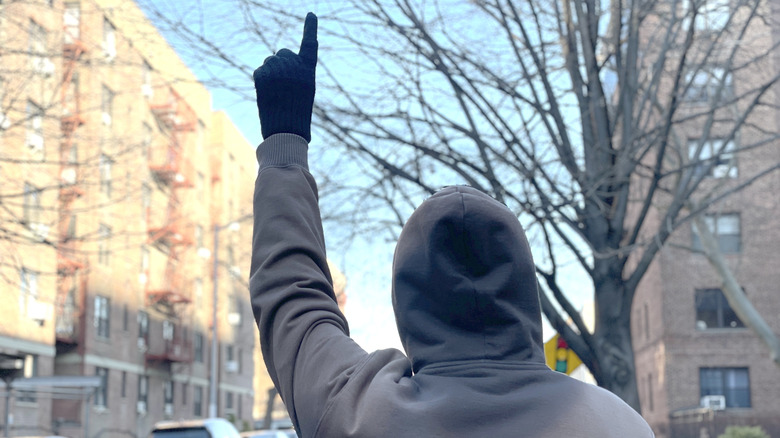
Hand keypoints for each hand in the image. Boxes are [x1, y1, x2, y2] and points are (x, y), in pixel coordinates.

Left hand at [253, 12, 317, 142]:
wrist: (285, 129)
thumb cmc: (298, 114)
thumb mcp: (304, 90)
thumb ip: (295, 72)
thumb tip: (278, 58)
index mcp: (308, 69)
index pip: (310, 44)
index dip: (310, 29)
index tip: (311, 14)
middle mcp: (293, 64)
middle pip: (283, 53)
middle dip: (281, 63)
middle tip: (283, 85)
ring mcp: (276, 68)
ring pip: (270, 61)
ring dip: (271, 72)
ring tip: (277, 93)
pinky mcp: (262, 74)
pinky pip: (261, 71)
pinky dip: (262, 81)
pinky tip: (268, 95)